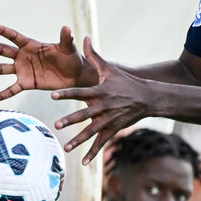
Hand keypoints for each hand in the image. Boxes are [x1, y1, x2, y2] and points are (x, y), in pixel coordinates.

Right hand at [0, 23, 94, 102]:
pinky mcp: (26, 83)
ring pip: (0, 70)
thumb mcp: (68, 48)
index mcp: (31, 45)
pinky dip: (0, 95)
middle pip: (1, 51)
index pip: (13, 36)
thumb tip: (67, 27)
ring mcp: (22, 70)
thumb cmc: (71, 58)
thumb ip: (65, 39)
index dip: (2, 30)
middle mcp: (23, 56)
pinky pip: (10, 90)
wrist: (75, 76)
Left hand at [51, 36, 148, 162]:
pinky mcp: (113, 130)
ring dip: (79, 140)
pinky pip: (101, 143)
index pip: (80, 92)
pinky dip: (93, 153)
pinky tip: (83, 163)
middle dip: (71, 120)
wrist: (147, 98)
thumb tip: (83, 37)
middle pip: (85, 115)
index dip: (67, 93)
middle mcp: (103, 107)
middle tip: (57, 124)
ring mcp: (109, 120)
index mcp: (100, 91)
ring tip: (65, 148)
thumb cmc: (125, 81)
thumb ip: (93, 55)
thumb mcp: (110, 68)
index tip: (53, 95)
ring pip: (91, 132)